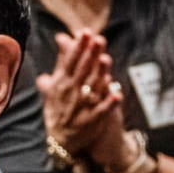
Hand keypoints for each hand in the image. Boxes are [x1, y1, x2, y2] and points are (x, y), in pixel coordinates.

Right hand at [36, 28, 123, 157]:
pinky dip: (109, 102)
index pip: (71, 62)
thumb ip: (62, 60)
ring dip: (100, 74)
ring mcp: (82, 107)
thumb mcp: (56, 83)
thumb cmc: (59, 106)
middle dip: (90, 55)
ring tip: (106, 60)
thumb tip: (62, 37)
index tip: (85, 33)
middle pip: (83, 71)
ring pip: (93, 87)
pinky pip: (102, 110)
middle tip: (98, 40)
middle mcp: (71, 93)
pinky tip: (117, 93)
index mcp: (62, 83)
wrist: (60, 139)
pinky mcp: (93, 120)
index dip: (78, 47)